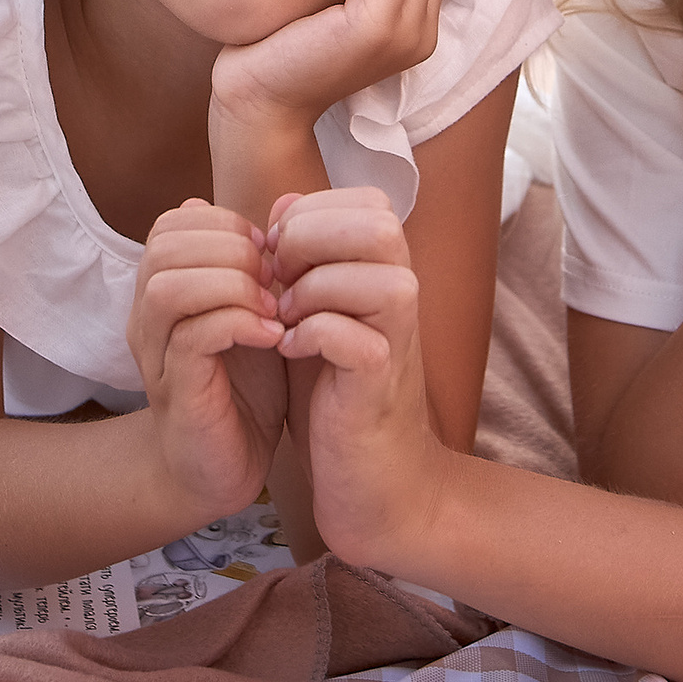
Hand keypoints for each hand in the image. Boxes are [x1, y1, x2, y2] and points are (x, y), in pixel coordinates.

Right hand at [127, 199, 288, 517]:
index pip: (173, 222)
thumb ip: (259, 266)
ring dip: (231, 285)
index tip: (271, 252)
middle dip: (231, 249)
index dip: (227, 224)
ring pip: (170, 287)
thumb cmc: (245, 388)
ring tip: (274, 306)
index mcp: (164, 290)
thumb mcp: (257, 313)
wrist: (225, 469)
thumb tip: (278, 207)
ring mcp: (156, 354)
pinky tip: (273, 335)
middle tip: (275, 277)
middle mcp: (147, 317)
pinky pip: (192, 337)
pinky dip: (238, 324)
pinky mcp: (175, 390)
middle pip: (165, 247)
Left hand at [265, 187, 450, 566]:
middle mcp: (405, 296)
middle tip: (278, 279)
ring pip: (375, 271)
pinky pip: (353, 334)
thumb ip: (302, 258)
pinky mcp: (382, 381)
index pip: (365, 200)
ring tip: (282, 317)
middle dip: (312, 240)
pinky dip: (310, 334)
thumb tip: (285, 202)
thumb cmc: (337, 395)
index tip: (277, 257)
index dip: (310, 215)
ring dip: (312, 287)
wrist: (372, 481)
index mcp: (387, 272)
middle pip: (378, 223)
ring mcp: (400, 337)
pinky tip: (288, 350)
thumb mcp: (312, 312)